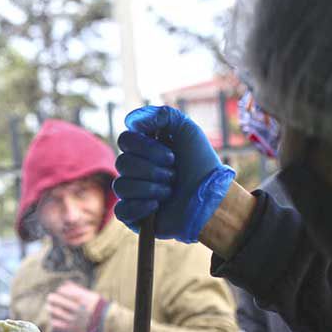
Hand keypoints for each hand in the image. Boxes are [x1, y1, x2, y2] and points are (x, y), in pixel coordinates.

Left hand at [47, 282, 105, 331]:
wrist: (107, 325)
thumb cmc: (98, 307)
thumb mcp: (91, 296)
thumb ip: (78, 290)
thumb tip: (65, 284)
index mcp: (82, 298)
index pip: (63, 291)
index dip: (60, 291)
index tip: (60, 292)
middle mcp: (77, 308)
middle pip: (56, 300)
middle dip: (52, 298)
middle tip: (51, 298)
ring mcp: (74, 319)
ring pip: (54, 311)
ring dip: (51, 308)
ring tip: (50, 308)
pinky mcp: (72, 329)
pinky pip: (56, 324)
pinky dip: (53, 320)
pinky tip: (54, 318)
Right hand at [113, 106, 235, 242]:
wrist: (210, 200)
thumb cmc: (201, 166)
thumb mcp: (189, 132)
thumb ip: (164, 115)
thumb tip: (131, 120)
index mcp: (144, 149)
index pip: (125, 140)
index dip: (145, 147)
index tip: (170, 155)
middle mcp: (135, 170)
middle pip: (122, 163)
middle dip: (152, 169)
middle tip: (174, 174)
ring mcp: (132, 193)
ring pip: (121, 186)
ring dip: (150, 188)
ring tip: (170, 191)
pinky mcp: (133, 216)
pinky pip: (121, 210)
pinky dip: (139, 207)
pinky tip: (156, 206)